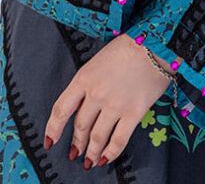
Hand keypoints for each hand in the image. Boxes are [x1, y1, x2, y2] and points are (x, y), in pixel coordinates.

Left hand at [42, 32, 173, 168]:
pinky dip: (111, 153)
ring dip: (92, 152)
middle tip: (75, 152)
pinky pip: (119, 139)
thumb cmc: (126, 49)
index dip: (53, 129)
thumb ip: (88, 84)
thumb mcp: (98, 61)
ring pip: (97, 137)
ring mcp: (115, 104)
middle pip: (80, 126)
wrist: (154, 43)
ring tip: (89, 161)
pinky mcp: (134, 112)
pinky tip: (106, 158)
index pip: (61, 109)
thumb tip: (82, 108)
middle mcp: (96, 94)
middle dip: (77, 142)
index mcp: (84, 78)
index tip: (50, 141)